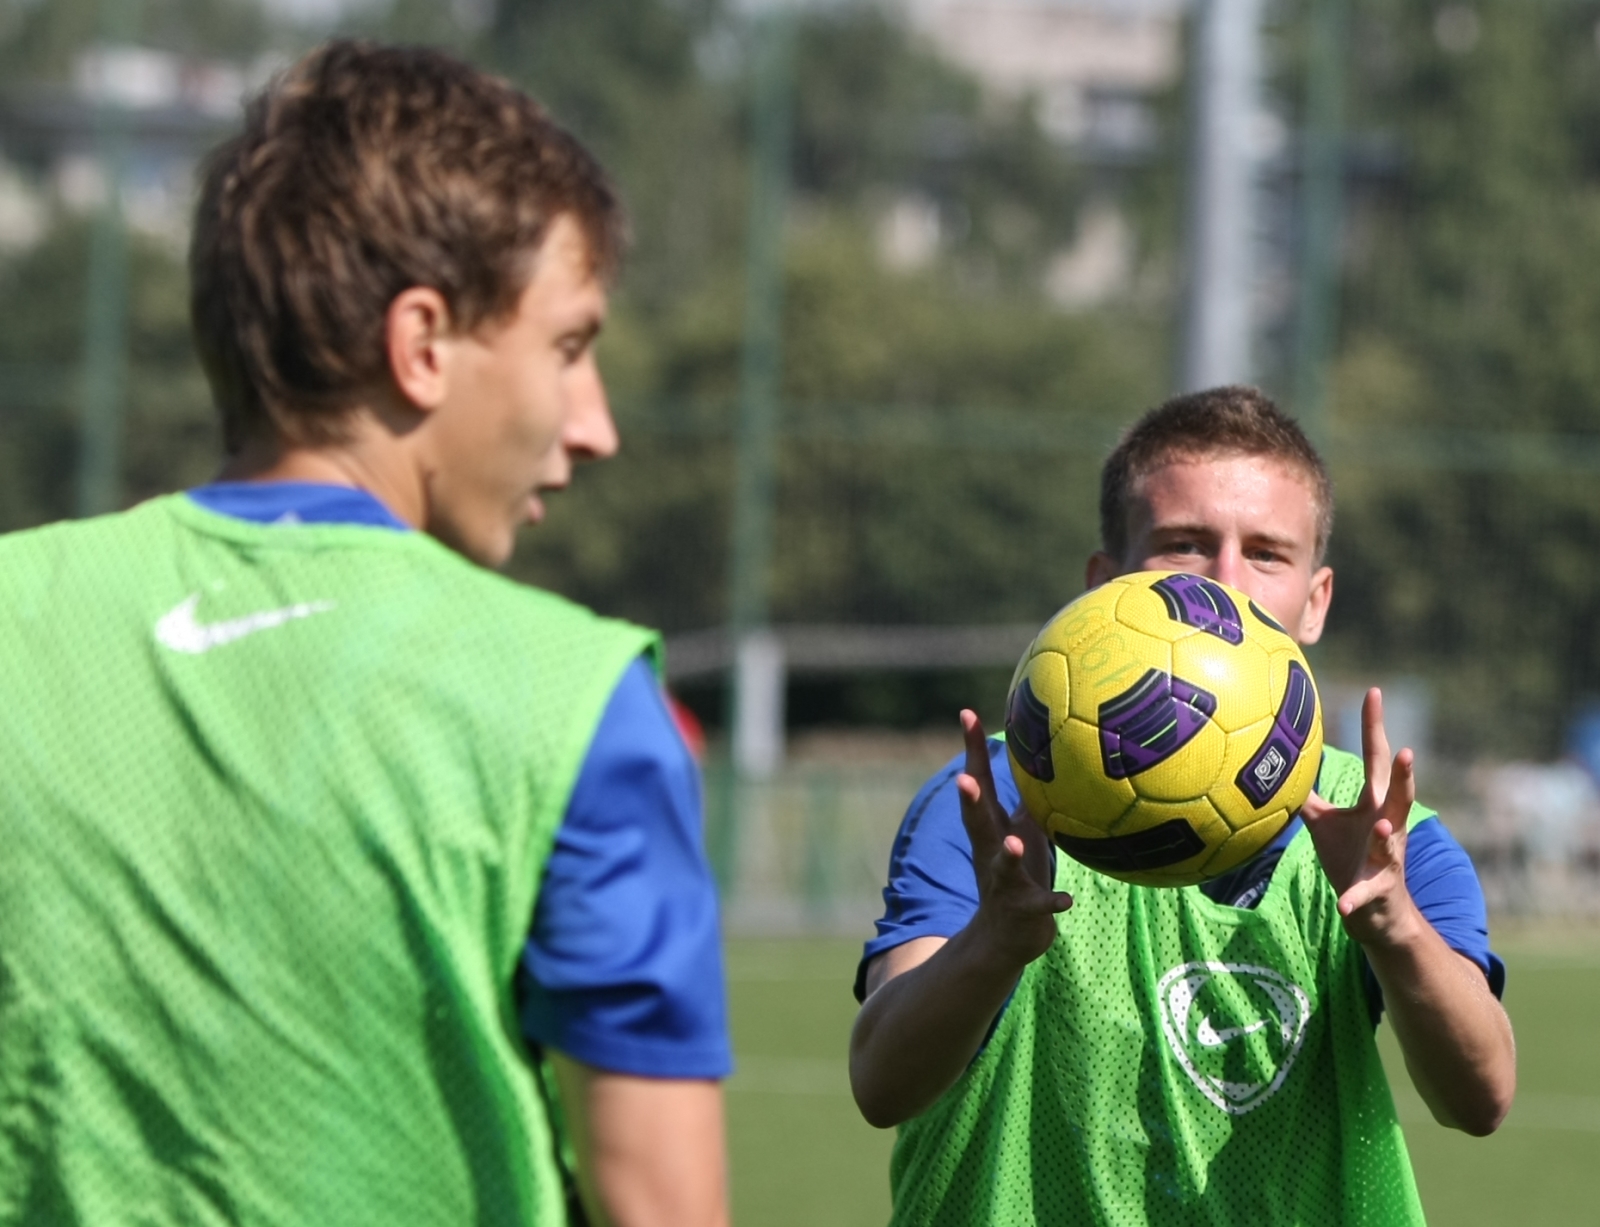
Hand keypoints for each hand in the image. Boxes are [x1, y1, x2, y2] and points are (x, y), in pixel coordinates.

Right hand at [955, 710, 1072, 966]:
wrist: (1004, 937)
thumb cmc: (1019, 874)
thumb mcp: (1022, 830)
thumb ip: (1027, 796)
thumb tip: (1045, 753)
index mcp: (992, 828)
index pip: (979, 782)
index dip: (971, 750)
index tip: (965, 714)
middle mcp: (991, 851)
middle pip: (977, 821)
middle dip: (970, 799)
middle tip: (963, 777)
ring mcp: (1004, 881)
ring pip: (1003, 865)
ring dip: (1007, 853)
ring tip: (1014, 841)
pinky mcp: (1023, 909)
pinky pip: (1038, 904)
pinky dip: (1051, 901)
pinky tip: (1066, 900)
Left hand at [1301, 688, 1419, 946]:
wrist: (1374, 911)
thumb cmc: (1350, 857)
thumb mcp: (1324, 822)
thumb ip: (1308, 794)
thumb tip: (1278, 765)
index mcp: (1374, 804)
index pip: (1375, 757)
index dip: (1375, 726)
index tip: (1374, 692)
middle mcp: (1388, 826)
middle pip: (1398, 796)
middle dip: (1403, 776)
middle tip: (1405, 751)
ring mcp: (1387, 859)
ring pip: (1392, 845)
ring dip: (1387, 836)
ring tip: (1383, 827)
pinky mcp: (1377, 889)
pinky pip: (1364, 894)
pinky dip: (1354, 899)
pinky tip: (1343, 906)